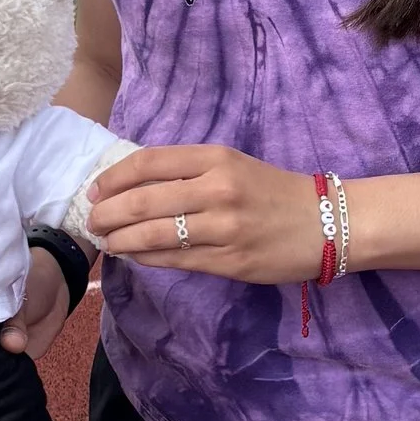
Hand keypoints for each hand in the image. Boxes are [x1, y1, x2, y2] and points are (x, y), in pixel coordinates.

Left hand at [83, 143, 326, 282]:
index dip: (113, 178)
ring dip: (122, 241)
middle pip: (143, 201)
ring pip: (154, 236)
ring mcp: (223, 228)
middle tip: (92, 222)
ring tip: (108, 242)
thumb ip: (188, 171)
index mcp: (216, 158)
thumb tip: (132, 185)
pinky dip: (147, 258)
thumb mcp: (233, 165)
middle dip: (108, 214)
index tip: (95, 190)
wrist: (327, 223)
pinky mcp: (229, 262)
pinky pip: (175, 260)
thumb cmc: (273, 191)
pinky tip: (135, 256)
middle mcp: (217, 190)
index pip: (148, 163)